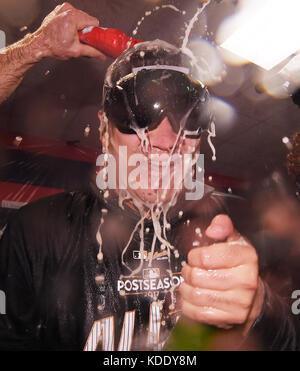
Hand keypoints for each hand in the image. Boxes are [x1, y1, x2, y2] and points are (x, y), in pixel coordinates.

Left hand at [30, 2, 105, 60]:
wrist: (39, 44)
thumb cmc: (53, 46)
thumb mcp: (76, 51)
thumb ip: (92, 52)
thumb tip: (101, 55)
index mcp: (73, 18)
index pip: (94, 21)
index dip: (93, 31)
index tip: (89, 38)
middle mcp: (67, 10)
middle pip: (87, 18)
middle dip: (85, 30)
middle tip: (78, 39)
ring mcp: (62, 8)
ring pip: (80, 16)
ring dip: (79, 26)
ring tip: (71, 35)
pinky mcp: (59, 10)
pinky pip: (72, 14)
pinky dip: (72, 22)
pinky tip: (67, 30)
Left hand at [180, 214, 263, 332]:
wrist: (253, 297)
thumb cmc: (238, 266)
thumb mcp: (234, 241)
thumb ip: (223, 227)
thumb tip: (213, 228)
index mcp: (246, 257)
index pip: (206, 256)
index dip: (194, 256)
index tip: (195, 256)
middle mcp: (245, 280)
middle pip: (198, 276)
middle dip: (188, 271)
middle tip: (190, 269)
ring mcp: (239, 302)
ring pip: (196, 294)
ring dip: (186, 287)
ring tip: (189, 282)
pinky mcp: (230, 318)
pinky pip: (197, 311)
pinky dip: (188, 303)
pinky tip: (192, 296)